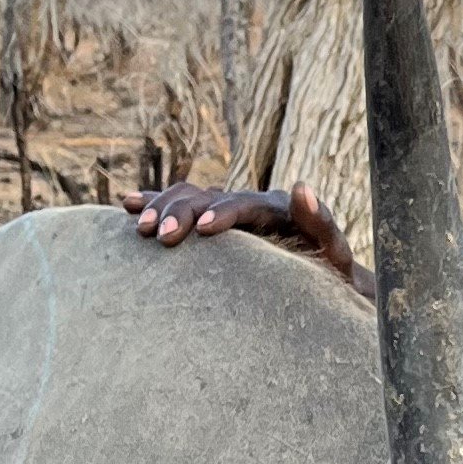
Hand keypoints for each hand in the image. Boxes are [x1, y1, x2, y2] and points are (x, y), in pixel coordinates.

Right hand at [122, 179, 371, 298]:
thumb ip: (321, 221)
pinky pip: (180, 206)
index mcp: (276, 207)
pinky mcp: (215, 221)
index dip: (223, 213)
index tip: (203, 231)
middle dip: (180, 211)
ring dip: (160, 207)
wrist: (326, 277)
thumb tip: (302, 186)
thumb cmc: (332, 272)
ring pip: (188, 196)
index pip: (244, 204)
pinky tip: (127, 203)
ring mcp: (229, 210)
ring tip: (137, 226)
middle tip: (157, 235)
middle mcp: (249, 202)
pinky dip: (154, 202)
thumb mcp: (335, 251)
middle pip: (207, 195)